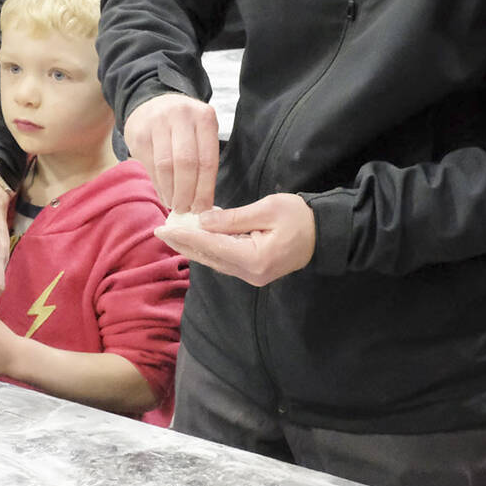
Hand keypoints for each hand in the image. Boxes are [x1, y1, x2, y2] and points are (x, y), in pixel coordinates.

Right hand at [124, 93, 219, 214]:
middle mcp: (181, 115)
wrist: (152, 103)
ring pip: (166, 166)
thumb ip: (204, 160)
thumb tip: (204, 203)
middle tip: (186, 209)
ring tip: (175, 204)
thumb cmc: (182, 126)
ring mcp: (157, 122)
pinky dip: (158, 185)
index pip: (208, 160)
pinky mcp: (139, 133)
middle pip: (186, 163)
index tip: (203, 208)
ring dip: (171, 192)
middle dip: (187, 193)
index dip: (205, 189)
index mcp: (204, 117)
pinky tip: (164, 194)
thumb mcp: (200, 133)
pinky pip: (150, 166)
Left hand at [154, 193, 315, 286]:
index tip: (165, 228)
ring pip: (214, 261)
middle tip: (160, 231)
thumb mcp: (268, 209)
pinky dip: (207, 249)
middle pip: (209, 257)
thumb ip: (233, 218)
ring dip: (192, 247)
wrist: (324, 234)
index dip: (186, 236)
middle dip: (183, 244)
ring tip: (172, 234)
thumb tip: (203, 221)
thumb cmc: (300, 217)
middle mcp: (250, 273)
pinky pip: (223, 260)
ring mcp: (251, 275)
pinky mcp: (253, 271)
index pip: (212, 246)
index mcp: (254, 258)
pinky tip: (195, 238)